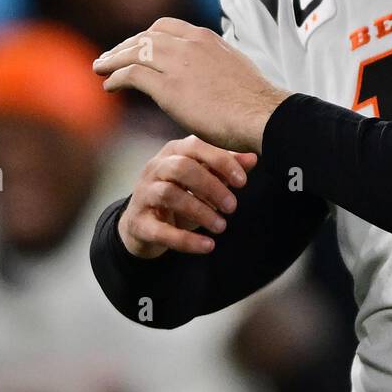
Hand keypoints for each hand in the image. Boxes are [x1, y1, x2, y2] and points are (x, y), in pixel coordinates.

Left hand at [93, 18, 286, 151]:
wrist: (262, 114)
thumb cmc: (255, 101)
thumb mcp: (236, 68)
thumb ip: (217, 64)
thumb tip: (213, 75)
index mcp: (206, 39)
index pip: (166, 27)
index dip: (146, 36)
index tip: (136, 46)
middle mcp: (188, 45)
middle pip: (145, 37)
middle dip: (125, 46)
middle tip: (110, 56)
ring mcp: (177, 64)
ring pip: (133, 53)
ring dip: (113, 60)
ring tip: (100, 68)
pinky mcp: (167, 87)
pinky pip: (131, 75)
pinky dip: (116, 77)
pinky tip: (109, 85)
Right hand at [118, 137, 257, 258]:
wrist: (142, 224)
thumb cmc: (178, 194)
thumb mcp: (203, 179)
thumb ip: (224, 168)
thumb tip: (253, 159)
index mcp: (172, 152)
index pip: (195, 146)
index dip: (220, 161)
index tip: (242, 181)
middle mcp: (154, 169)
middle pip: (181, 167)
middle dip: (211, 186)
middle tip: (232, 207)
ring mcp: (143, 195)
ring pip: (169, 194)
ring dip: (200, 211)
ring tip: (221, 226)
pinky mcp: (138, 223)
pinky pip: (160, 230)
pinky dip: (185, 240)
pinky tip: (207, 246)